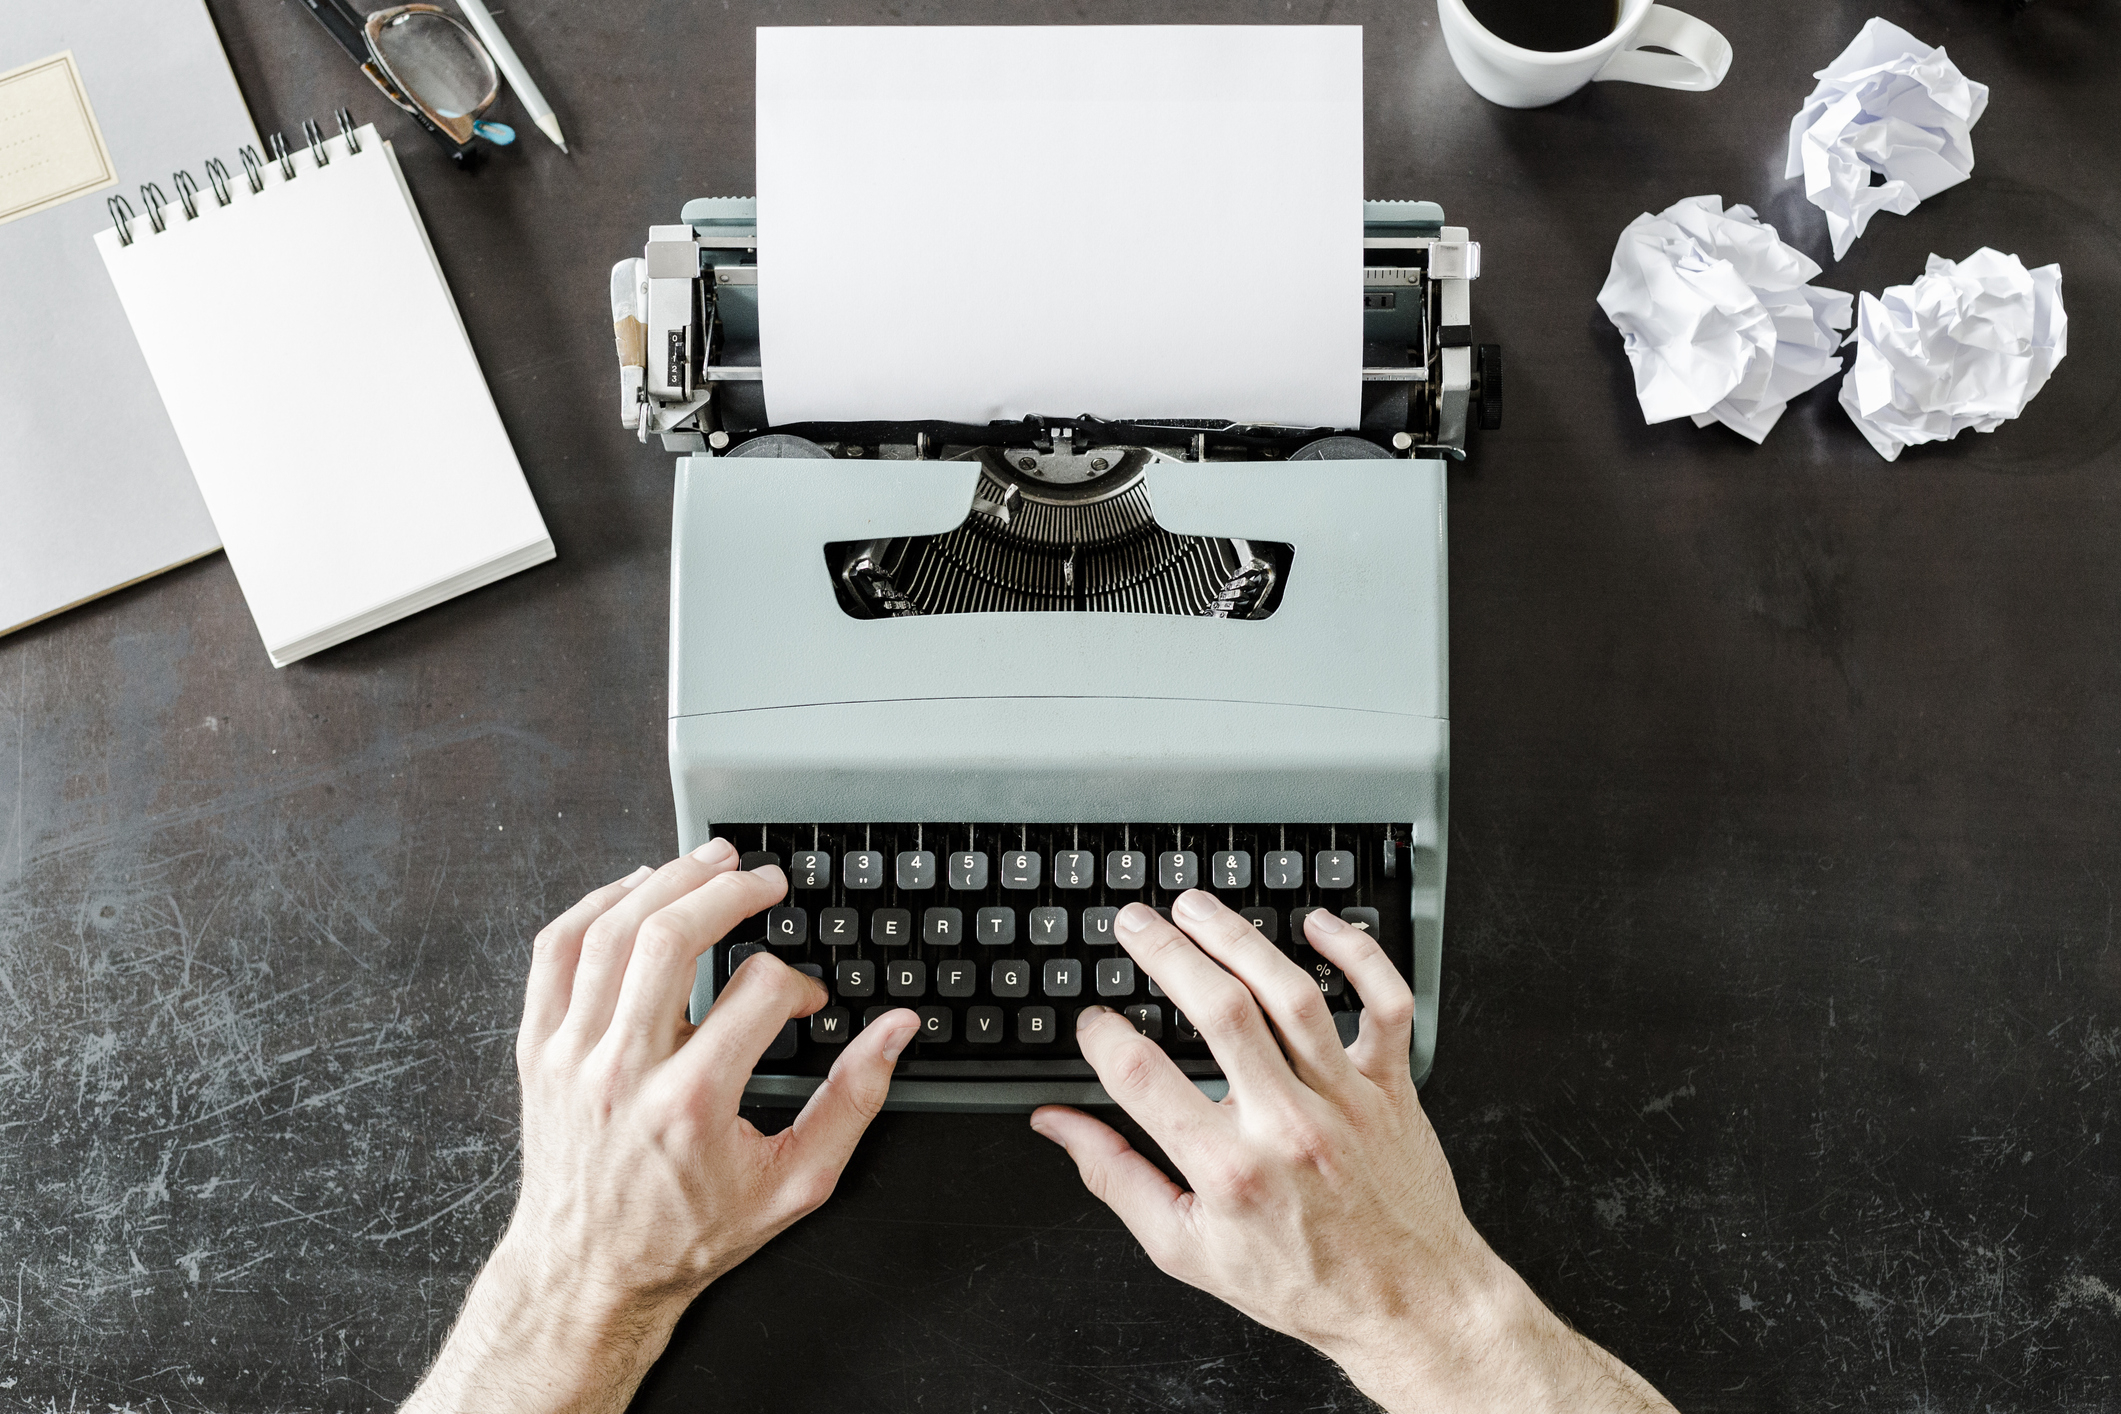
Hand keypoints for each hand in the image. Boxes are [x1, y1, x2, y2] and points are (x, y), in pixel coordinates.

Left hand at [403, 839, 919, 1413]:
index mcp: (691, 1104)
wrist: (588, 1272)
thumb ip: (852, 1101)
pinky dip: (595, 907)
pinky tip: (634, 891)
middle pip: (672, 937)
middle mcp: (622, 1070)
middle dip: (730, 891)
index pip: (758, 992)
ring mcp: (570, 1056)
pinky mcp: (536, 1050)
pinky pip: (555, 952)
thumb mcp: (792, 1184)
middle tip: (764, 878)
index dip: (799, 984)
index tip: (808, 1001)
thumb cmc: (685, 1233)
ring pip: (611, 931)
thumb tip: (896, 1032)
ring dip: (666, 881)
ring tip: (709, 862)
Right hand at [1032, 893, 1675, 1413]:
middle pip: (1218, 1012)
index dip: (1104, 1035)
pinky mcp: (1392, 1087)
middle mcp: (1286, 1126)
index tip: (1093, 1020)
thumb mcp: (1187, 1250)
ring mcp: (1345, 1100)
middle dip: (1166, 954)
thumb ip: (1116, 1181)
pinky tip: (1319, 926)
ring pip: (1291, 995)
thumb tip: (1059, 1128)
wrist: (1409, 1307)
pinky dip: (1358, 956)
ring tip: (1197, 908)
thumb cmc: (1305, 1283)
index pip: (1143, 1077)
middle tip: (1135, 923)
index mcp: (1228, 1171)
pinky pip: (1383, 1004)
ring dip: (1239, 938)